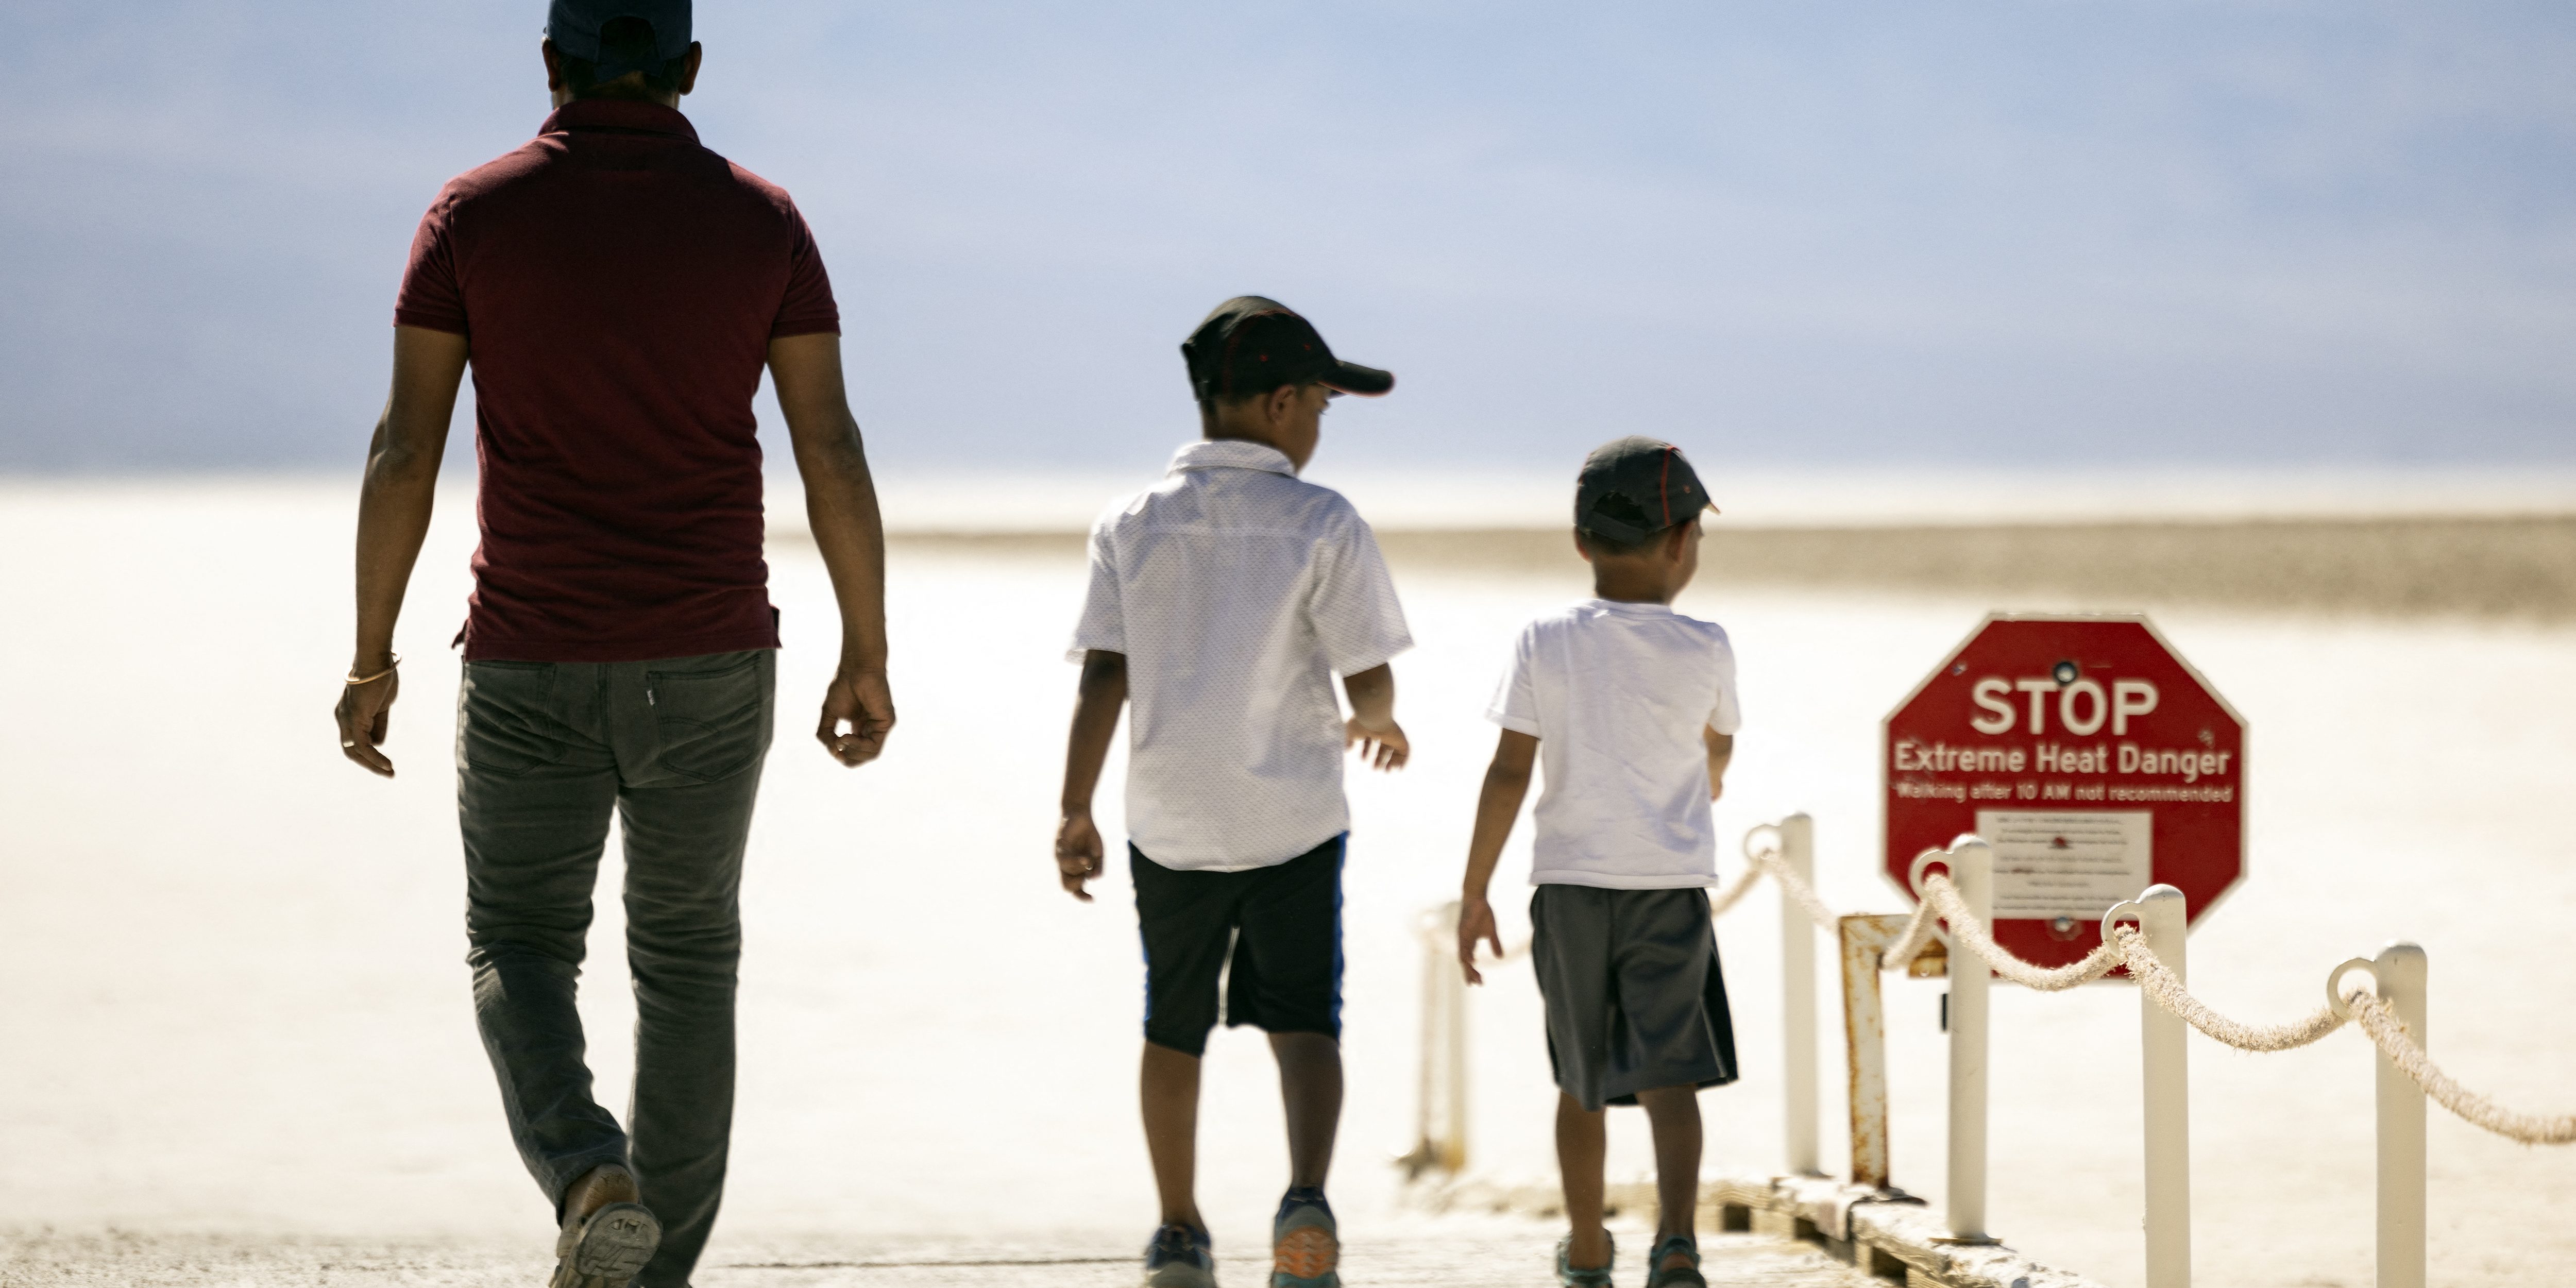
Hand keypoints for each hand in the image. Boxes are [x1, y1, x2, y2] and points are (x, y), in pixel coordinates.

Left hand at [334, 663, 400, 777]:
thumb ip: (378, 724)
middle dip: (369, 764)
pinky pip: (363, 745)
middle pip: (351, 750)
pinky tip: (387, 764)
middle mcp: (342, 719)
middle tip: (388, 772)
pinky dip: (375, 757)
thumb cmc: (381, 678)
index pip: (354, 741)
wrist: (376, 661)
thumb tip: (379, 743)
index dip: (368, 754)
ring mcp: (346, 719)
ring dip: (373, 764)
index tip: (385, 763)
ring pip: (356, 751)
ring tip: (390, 772)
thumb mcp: (382, 706)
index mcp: (347, 714)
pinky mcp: (355, 718)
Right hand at [817, 667, 895, 765]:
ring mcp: (880, 726)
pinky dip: (858, 745)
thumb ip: (826, 733)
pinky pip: (874, 745)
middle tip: (836, 751)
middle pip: (864, 756)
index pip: (855, 752)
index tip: (833, 749)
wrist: (856, 669)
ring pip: (870, 754)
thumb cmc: (843, 687)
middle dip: (848, 759)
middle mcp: (872, 728)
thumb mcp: (829, 714)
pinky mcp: (887, 722)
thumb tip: (833, 751)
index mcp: (860, 727)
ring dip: (852, 753)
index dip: (844, 756)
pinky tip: (845, 737)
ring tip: (840, 741)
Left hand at [1055, 810, 1104, 901]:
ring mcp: (1061, 857)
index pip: (1075, 889)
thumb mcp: (1099, 853)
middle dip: (1078, 888)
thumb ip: (1098, 867)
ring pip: (1068, 874)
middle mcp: (1066, 866)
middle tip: (1087, 876)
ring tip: (1088, 860)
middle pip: (1067, 887)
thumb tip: (1094, 879)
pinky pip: (1065, 861)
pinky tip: (1086, 859)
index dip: (1082, 897)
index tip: (1093, 899)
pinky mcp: (1059, 848)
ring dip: (1081, 871)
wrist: (1081, 815)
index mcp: (1075, 870)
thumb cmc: (1089, 835)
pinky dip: (1077, 863)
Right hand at [1345, 716, 1409, 771]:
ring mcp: (1393, 735)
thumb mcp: (1352, 732)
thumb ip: (1349, 740)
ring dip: (1391, 761)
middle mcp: (1384, 731)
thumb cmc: (1361, 723)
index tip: (1363, 759)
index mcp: (1372, 728)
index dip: (1366, 751)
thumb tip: (1347, 749)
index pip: (1371, 740)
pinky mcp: (1401, 739)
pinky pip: (1405, 752)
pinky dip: (1404, 761)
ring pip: (1394, 750)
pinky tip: (1399, 769)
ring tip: (1386, 771)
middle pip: (1384, 747)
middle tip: (1375, 769)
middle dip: (1380, 759)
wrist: (1374, 716)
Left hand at [1456, 894, 1502, 984]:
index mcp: (1469, 943)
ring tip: (1474, 977)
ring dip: (1468, 967)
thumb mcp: (1491, 931)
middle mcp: (1464, 942)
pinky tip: (1471, 961)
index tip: (1479, 983)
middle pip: (1464, 962)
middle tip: (1477, 983)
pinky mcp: (1463, 930)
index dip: (1472, 972)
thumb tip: (1500, 957)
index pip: (1469, 961)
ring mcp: (1462, 937)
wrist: (1476, 898)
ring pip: (1463, 956)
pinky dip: (1467, 954)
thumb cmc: (1482, 913)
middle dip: (1470, 974)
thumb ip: (1495, 944)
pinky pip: (1463, 944)